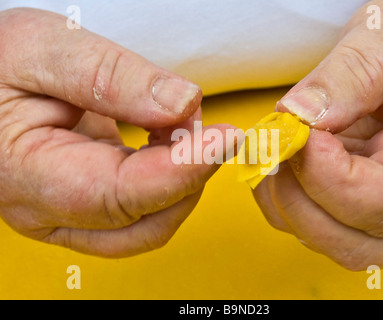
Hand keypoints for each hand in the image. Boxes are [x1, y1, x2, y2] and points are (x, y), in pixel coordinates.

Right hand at [0, 8, 232, 256]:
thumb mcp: (45, 50)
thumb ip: (113, 78)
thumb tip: (182, 104)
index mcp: (29, 176)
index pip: (123, 196)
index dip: (183, 169)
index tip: (225, 139)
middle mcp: (51, 211)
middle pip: (146, 223)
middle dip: (189, 176)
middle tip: (203, 124)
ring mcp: (71, 214)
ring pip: (151, 223)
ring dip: (183, 178)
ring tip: (179, 124)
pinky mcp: (90, 204)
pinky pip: (144, 207)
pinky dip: (170, 176)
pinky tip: (166, 138)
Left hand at [253, 0, 382, 269]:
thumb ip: (356, 74)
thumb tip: (299, 113)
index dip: (330, 179)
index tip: (300, 134)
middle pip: (350, 243)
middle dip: (298, 197)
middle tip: (279, 140)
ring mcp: (373, 205)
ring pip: (318, 235)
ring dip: (280, 194)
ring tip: (276, 140)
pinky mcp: (342, 197)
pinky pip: (300, 217)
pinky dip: (274, 191)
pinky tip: (275, 151)